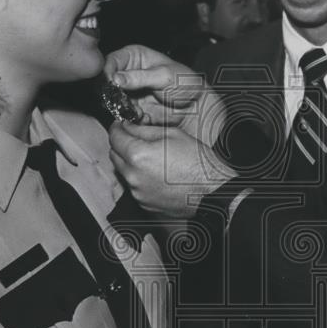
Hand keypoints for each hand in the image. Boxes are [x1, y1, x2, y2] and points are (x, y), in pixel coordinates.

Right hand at [105, 45, 225, 145]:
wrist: (197, 105)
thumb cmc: (186, 83)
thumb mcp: (164, 76)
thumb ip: (139, 77)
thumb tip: (115, 78)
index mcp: (134, 56)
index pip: (111, 61)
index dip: (107, 71)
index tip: (110, 83)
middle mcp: (128, 73)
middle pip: (108, 82)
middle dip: (112, 92)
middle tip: (120, 99)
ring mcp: (129, 92)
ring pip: (113, 100)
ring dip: (120, 106)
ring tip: (134, 108)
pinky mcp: (133, 109)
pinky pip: (122, 114)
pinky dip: (128, 117)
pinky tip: (140, 116)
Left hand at [109, 122, 236, 217]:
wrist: (212, 191)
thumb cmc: (198, 163)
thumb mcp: (172, 134)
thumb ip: (144, 130)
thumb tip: (129, 127)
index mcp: (138, 155)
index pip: (114, 137)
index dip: (117, 127)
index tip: (122, 125)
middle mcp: (133, 176)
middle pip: (114, 155)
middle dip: (122, 144)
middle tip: (135, 138)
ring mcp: (137, 192)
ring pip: (124, 171)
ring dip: (131, 162)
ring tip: (152, 157)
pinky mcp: (144, 203)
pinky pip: (134, 186)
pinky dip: (140, 178)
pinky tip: (157, 173)